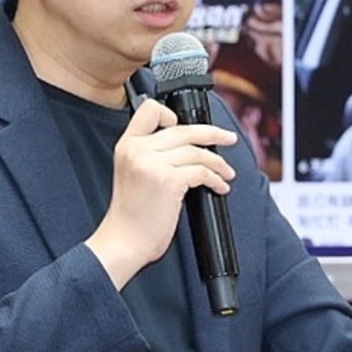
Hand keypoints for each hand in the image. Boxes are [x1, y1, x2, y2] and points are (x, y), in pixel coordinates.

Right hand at [85, 98, 236, 289]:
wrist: (123, 242)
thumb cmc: (131, 214)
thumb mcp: (131, 171)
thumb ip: (150, 153)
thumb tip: (187, 145)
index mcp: (127, 144)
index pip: (150, 109)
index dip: (171, 114)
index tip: (189, 126)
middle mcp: (138, 149)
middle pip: (184, 129)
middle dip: (213, 133)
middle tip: (229, 139)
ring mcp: (153, 163)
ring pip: (197, 151)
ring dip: (218, 162)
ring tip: (227, 172)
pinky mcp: (168, 180)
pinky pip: (202, 171)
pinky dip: (216, 179)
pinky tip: (220, 186)